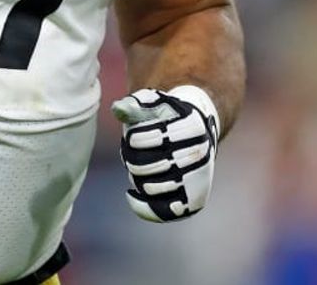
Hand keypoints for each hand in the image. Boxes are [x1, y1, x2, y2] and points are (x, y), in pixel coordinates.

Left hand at [111, 85, 219, 221]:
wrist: (197, 136)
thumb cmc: (168, 118)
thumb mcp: (154, 105)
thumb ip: (136, 104)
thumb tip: (118, 109)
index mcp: (190, 127)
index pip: (140, 140)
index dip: (132, 138)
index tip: (135, 134)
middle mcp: (198, 155)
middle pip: (142, 166)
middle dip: (133, 158)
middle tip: (136, 152)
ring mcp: (196, 181)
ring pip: (149, 188)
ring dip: (137, 178)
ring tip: (142, 167)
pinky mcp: (192, 203)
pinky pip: (161, 212)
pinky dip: (142, 206)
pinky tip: (132, 194)